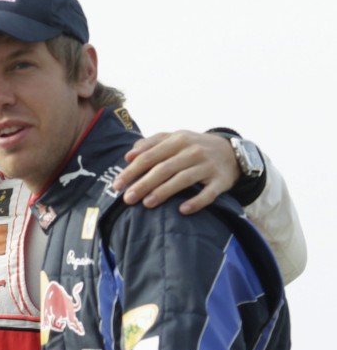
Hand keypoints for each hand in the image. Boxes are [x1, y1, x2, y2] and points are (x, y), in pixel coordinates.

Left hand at [114, 130, 238, 213]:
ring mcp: (208, 166)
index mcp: (177, 140)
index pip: (149, 156)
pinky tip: (182, 210)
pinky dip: (196, 202)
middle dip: (143, 184)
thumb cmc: (193, 147)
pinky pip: (209, 193)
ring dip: (164, 192)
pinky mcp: (221, 181)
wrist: (232, 151)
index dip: (131, 171)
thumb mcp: (174, 139)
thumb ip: (150, 144)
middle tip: (127, 199)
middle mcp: (193, 151)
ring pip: (183, 179)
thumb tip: (129, 156)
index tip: (116, 185)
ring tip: (147, 203)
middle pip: (164, 168)